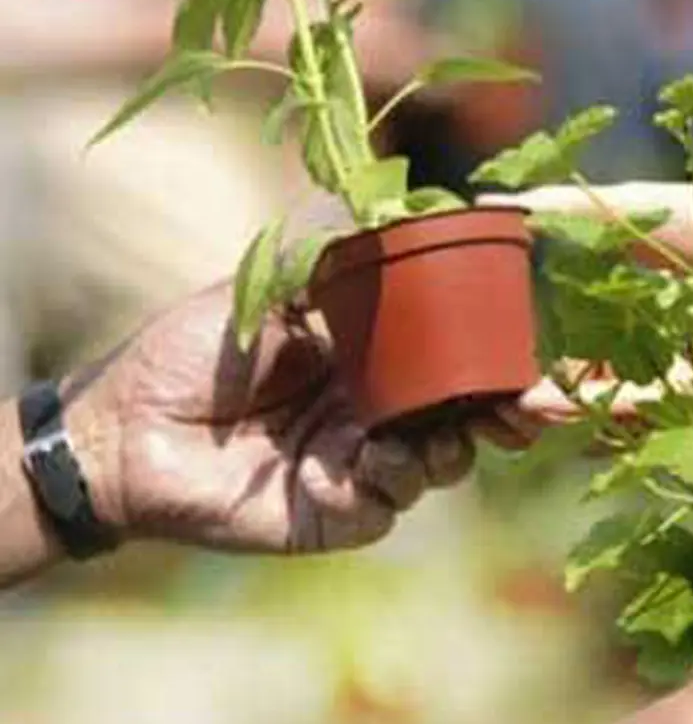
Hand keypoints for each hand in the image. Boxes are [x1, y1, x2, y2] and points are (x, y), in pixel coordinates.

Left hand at [64, 282, 534, 553]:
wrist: (123, 430)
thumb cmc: (190, 352)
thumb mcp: (268, 286)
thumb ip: (333, 257)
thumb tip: (402, 207)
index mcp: (368, 360)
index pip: (450, 360)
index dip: (497, 359)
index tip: (537, 350)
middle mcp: (377, 414)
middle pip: (464, 416)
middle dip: (509, 411)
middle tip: (536, 403)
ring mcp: (362, 467)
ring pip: (442, 462)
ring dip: (457, 446)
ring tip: (447, 431)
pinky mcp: (340, 515)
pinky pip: (390, 501)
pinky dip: (394, 478)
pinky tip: (366, 458)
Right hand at [498, 182, 692, 422]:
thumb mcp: (625, 214)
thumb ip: (564, 213)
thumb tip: (490, 206)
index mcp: (620, 323)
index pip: (557, 352)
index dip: (516, 360)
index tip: (474, 356)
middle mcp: (638, 360)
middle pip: (572, 394)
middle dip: (529, 403)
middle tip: (485, 400)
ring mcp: (665, 381)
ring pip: (599, 412)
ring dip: (552, 413)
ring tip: (511, 405)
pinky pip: (637, 407)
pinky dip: (594, 404)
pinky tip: (548, 397)